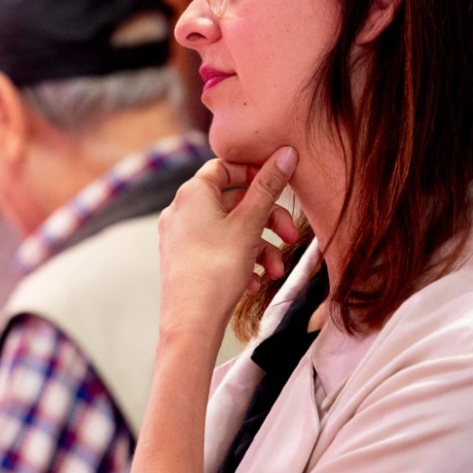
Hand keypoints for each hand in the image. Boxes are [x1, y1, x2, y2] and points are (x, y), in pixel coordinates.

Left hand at [159, 146, 300, 332]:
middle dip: (267, 220)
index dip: (254, 172)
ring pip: (231, 231)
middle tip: (291, 235)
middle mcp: (181, 211)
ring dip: (260, 247)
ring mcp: (181, 237)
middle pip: (234, 202)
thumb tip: (286, 153)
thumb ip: (269, 186)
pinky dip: (241, 261)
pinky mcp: (185, 260)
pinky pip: (219, 251)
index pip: (224, 167)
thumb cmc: (217, 269)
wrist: (192, 320)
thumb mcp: (250, 223)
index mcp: (192, 193)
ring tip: (275, 270)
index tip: (278, 184)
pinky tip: (253, 282)